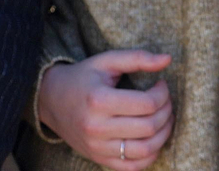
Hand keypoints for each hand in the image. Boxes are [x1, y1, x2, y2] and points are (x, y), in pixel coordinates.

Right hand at [37, 50, 173, 170]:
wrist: (51, 100)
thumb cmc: (82, 78)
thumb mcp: (105, 62)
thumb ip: (137, 58)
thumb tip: (168, 59)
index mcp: (99, 100)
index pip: (147, 104)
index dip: (162, 94)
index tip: (161, 85)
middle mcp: (97, 127)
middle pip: (149, 127)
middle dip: (166, 112)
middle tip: (165, 101)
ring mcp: (98, 147)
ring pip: (146, 150)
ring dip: (163, 134)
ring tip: (163, 119)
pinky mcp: (99, 159)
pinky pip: (134, 166)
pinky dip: (151, 155)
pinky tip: (152, 138)